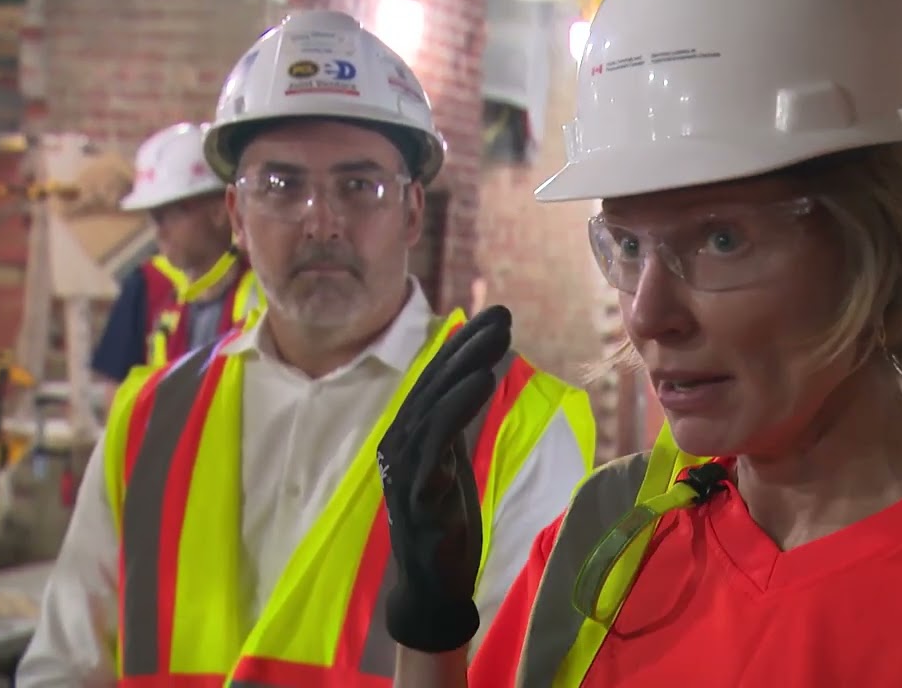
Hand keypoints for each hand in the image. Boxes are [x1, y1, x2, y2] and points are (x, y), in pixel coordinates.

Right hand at [377, 305, 511, 652]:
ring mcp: (404, 470)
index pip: (434, 379)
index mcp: (408, 435)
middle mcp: (399, 444)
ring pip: (432, 406)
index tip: (497, 316)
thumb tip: (477, 375)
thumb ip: (458, 423)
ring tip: (496, 341)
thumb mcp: (453, 461)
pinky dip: (456, 408)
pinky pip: (435, 443)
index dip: (462, 345)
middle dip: (467, 347)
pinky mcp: (417, 495)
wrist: (432, 586)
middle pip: (433, 384)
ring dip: (464, 369)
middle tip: (503, 315)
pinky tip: (483, 383)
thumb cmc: (444, 521)